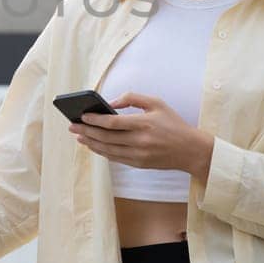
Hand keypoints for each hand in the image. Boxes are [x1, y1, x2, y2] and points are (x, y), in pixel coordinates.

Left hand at [69, 91, 213, 179]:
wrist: (190, 150)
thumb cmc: (172, 123)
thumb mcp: (156, 103)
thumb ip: (132, 98)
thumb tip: (109, 103)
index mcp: (144, 123)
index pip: (112, 123)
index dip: (94, 120)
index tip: (81, 116)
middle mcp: (140, 141)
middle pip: (106, 137)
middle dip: (86, 132)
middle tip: (72, 127)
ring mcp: (139, 155)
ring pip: (107, 150)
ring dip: (90, 143)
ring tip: (79, 136)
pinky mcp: (139, 164)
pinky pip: (115, 158)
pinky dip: (102, 152)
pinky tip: (93, 145)